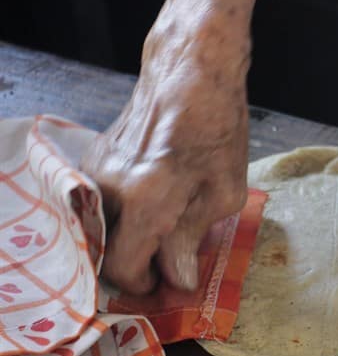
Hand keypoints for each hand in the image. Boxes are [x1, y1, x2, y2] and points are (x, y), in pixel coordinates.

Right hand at [81, 31, 249, 294]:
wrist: (191, 71)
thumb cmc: (218, 129)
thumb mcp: (224, 192)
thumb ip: (192, 239)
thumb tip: (179, 281)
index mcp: (147, 199)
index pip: (124, 267)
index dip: (143, 284)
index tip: (165, 282)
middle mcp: (111, 188)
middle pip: (104, 252)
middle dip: (132, 266)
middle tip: (162, 265)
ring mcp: (96, 170)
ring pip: (100, 227)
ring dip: (126, 239)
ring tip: (161, 232)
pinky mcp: (94, 157)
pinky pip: (99, 201)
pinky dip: (121, 214)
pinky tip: (150, 205)